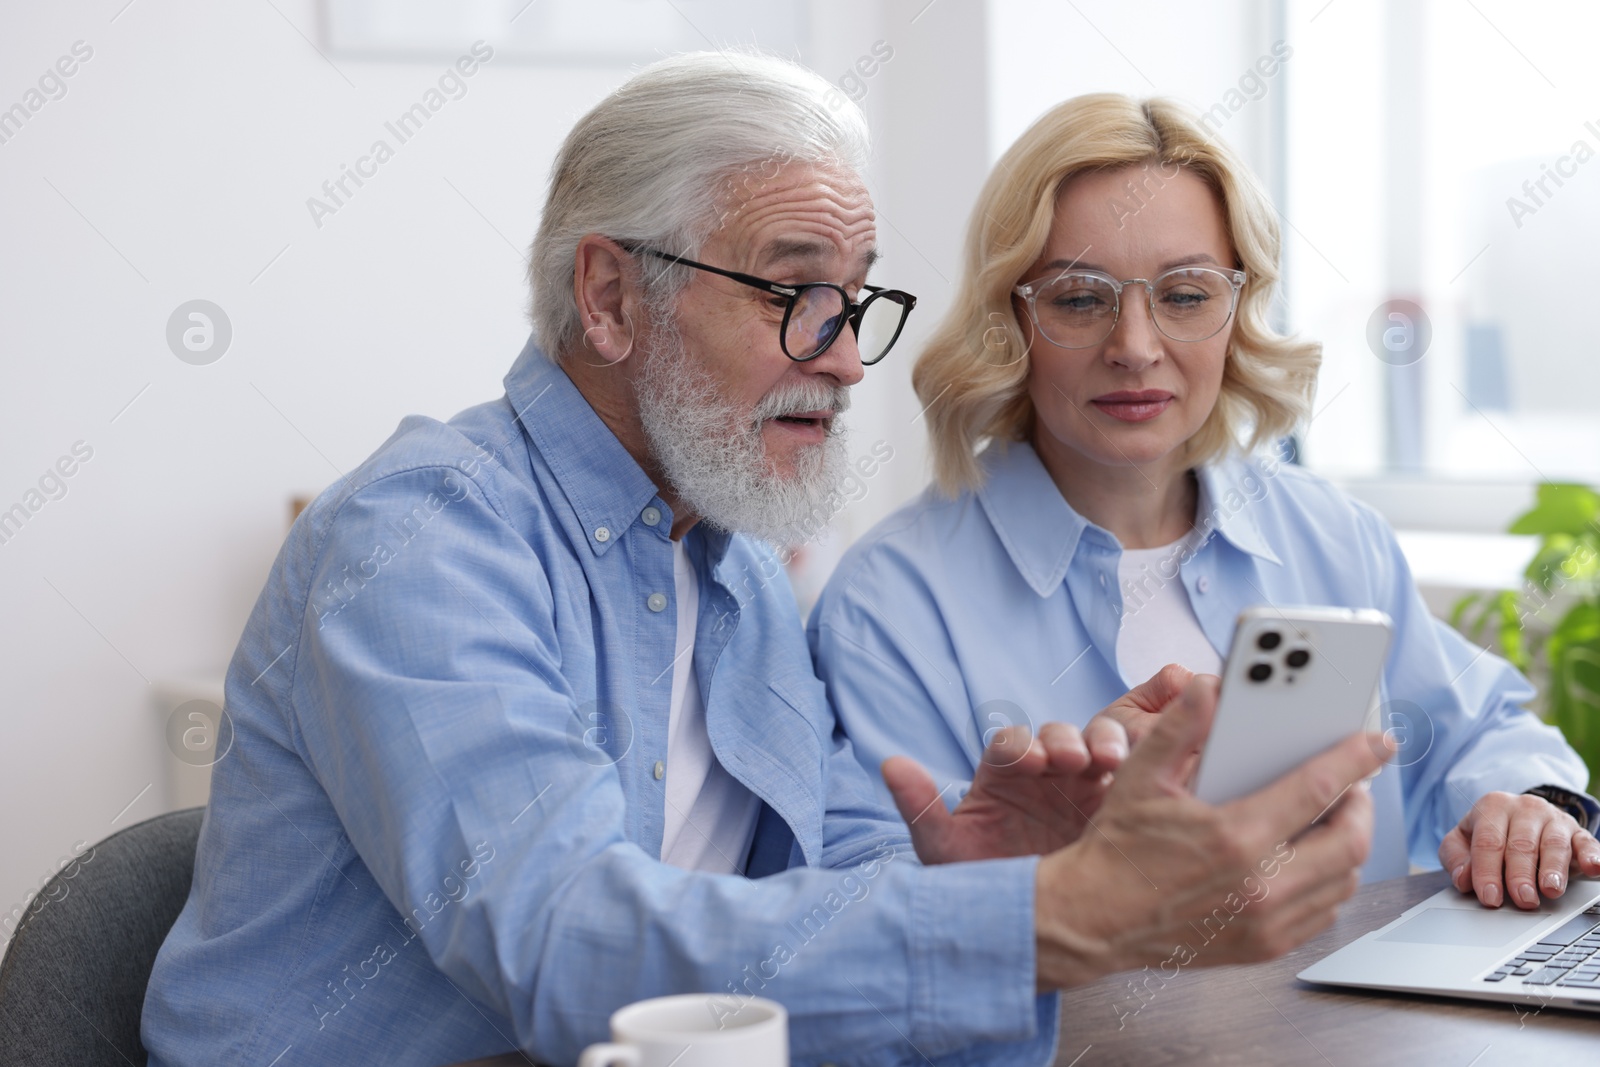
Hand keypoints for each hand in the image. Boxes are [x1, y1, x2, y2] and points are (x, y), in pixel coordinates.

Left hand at [884, 716, 1129, 864]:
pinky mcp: (1119, 808)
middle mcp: (1045, 773)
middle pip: (1059, 738)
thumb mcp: (945, 852)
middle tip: (1076, 760)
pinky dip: (1142, 769)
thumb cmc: (980, 886)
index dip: (1021, 747)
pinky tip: (1148, 776)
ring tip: (1113, 763)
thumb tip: (890, 762)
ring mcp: (1083, 787)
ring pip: (1099, 748)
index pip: (1011, 746)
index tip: (1030, 762)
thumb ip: (920, 809)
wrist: (1026, 933)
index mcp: (1002, 776)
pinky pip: (1134, 778)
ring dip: (1107, 746)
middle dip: (1069, 740)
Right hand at [1032, 675, 1393, 990]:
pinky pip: (1322, 913)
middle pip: (1349, 840)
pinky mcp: (1264, 946)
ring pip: (1343, 880)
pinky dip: (1327, 883)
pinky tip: (1307, 861)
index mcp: (1235, 835)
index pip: (1319, 788)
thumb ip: (1178, 727)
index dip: (1356, 758)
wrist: (1095, 918)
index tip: (1376, 742)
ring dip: (1346, 845)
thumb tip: (1207, 687)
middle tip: (1351, 785)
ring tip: (1330, 819)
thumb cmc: (1118, 849)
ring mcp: (1267, 922)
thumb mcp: (1141, 777)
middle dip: (1361, 806)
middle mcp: (1261, 884)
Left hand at [1439, 791, 1599, 908]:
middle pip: (1522, 844)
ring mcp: (1554, 819)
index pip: (1488, 842)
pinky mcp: (1577, 832)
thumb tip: (1463, 879)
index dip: (1488, 871)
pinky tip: (1592, 868)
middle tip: (1522, 900)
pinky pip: (1587, 842)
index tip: (1490, 897)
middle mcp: (1525, 809)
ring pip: (1554, 844)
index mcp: (1493, 806)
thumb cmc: (1489, 832)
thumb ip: (1456, 858)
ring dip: (1553, 869)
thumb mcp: (1462, 840)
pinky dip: (1591, 856)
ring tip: (1550, 890)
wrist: (1518, 813)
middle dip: (1521, 875)